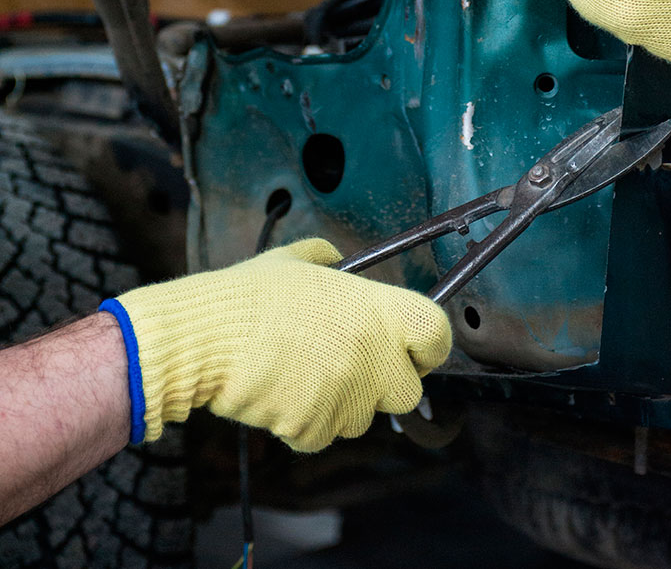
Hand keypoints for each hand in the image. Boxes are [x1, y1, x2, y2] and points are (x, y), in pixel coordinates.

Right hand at [101, 239, 451, 452]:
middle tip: (350, 364)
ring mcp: (348, 398)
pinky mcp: (316, 429)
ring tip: (302, 373)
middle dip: (384, 383)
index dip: (428, 344)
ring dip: (343, 403)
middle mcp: (373, 357)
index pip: (438, 335)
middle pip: (408, 391)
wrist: (208, 337)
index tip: (414, 346)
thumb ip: (328, 259)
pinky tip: (281, 393)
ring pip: (363, 417)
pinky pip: (323, 434)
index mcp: (379, 311)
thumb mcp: (297, 259)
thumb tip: (336, 262)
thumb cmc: (251, 296)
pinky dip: (307, 422)